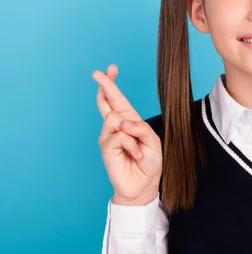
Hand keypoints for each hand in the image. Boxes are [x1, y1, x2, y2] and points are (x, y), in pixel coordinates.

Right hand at [93, 64, 162, 205]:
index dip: (112, 84)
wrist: (144, 185)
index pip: (118, 99)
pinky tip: (135, 155)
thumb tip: (122, 122)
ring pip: (114, 118)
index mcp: (129, 121)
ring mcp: (109, 137)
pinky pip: (119, 136)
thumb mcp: (153, 141)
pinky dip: (132, 144)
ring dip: (131, 131)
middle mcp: (116, 127)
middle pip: (107, 102)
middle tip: (98, 72)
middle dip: (104, 85)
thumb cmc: (149, 162)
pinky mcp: (106, 149)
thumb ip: (140, 128)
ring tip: (139, 148)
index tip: (110, 68)